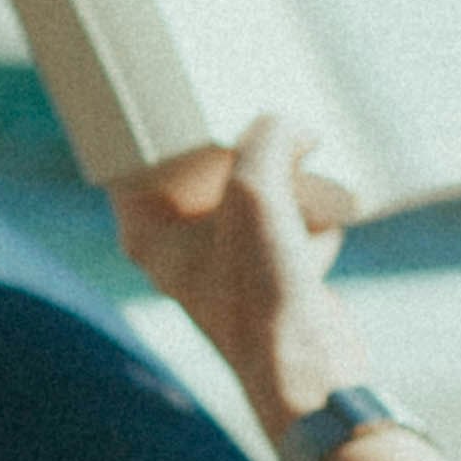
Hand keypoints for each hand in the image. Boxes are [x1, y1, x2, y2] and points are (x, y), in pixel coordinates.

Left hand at [109, 114, 361, 438]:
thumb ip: (269, 138)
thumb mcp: (256, 190)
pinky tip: (328, 208)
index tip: (172, 92)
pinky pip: (289, 226)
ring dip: (280, 179)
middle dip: (232, 145)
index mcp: (149, 236)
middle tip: (249, 109)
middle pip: (197, 176)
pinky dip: (310, 216)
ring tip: (301, 150)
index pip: (133, 165)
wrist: (311, 368)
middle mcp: (181, 253)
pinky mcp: (273, 279)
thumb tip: (296, 128)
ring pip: (250, 199)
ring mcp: (227, 268)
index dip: (152, 128)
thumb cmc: (263, 288)